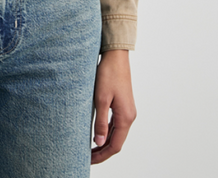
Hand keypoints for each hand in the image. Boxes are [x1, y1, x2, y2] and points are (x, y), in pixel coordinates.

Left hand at [91, 49, 136, 164]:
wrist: (115, 56)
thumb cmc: (108, 74)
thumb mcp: (101, 99)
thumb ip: (101, 123)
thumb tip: (99, 143)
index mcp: (126, 117)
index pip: (115, 145)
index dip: (103, 155)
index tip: (89, 160)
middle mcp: (129, 116)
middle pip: (117, 142)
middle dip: (103, 152)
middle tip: (88, 158)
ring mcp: (127, 110)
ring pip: (117, 133)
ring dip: (105, 142)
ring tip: (91, 149)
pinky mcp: (123, 105)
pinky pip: (116, 124)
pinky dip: (108, 132)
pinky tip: (98, 133)